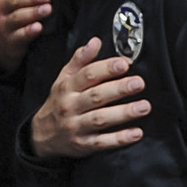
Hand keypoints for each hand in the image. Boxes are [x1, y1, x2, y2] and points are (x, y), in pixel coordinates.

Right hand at [28, 39, 147, 157]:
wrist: (41, 135)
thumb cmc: (59, 102)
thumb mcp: (64, 79)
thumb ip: (80, 60)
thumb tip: (96, 41)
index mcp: (67, 87)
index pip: (87, 75)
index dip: (106, 68)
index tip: (124, 63)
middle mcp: (70, 106)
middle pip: (96, 96)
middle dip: (119, 89)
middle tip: (139, 83)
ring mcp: (76, 126)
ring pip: (101, 119)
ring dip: (124, 113)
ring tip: (144, 106)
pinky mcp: (83, 144)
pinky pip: (103, 142)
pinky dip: (120, 138)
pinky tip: (137, 133)